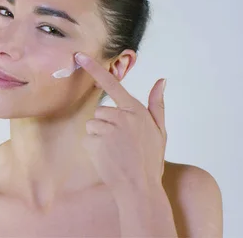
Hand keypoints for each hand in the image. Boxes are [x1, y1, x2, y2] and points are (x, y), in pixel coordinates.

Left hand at [74, 52, 166, 192]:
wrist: (140, 187)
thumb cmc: (150, 160)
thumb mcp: (159, 131)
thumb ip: (157, 105)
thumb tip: (161, 81)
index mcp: (136, 111)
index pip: (113, 85)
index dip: (95, 69)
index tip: (80, 56)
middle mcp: (121, 116)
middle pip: (101, 112)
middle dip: (107, 125)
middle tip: (121, 144)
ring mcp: (107, 129)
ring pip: (92, 124)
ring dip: (99, 136)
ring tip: (115, 151)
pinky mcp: (95, 141)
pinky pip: (87, 138)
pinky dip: (93, 147)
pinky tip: (106, 157)